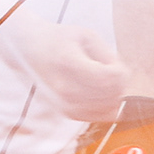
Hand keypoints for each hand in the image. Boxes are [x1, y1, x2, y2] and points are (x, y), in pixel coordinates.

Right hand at [6, 16, 131, 123]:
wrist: (30, 50)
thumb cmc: (61, 39)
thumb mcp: (86, 35)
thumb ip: (107, 55)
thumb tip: (123, 76)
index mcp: (68, 63)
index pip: (107, 79)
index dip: (121, 72)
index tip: (117, 64)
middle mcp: (63, 87)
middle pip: (109, 95)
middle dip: (120, 83)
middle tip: (112, 70)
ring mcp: (63, 103)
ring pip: (107, 109)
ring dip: (115, 95)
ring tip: (105, 79)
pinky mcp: (66, 113)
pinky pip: (99, 117)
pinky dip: (108, 106)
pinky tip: (102, 93)